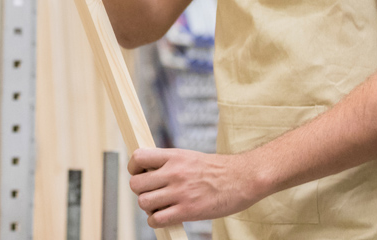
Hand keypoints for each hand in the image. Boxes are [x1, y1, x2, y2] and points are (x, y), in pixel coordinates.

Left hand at [128, 147, 262, 227]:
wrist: (242, 178)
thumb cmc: (217, 170)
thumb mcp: (191, 157)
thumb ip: (169, 163)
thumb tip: (148, 172)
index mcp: (175, 155)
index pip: (139, 157)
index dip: (134, 167)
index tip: (141, 173)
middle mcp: (174, 172)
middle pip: (136, 184)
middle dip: (141, 190)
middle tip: (153, 192)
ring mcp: (180, 192)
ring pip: (143, 202)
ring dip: (149, 207)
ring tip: (161, 205)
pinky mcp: (187, 211)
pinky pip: (156, 220)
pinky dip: (156, 221)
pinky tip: (167, 216)